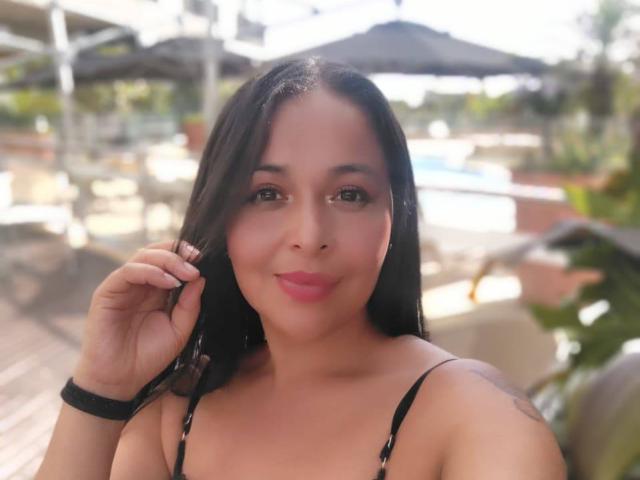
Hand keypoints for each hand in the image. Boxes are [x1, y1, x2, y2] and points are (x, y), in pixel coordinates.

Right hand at [72, 240, 205, 399]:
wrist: (120, 380)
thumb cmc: (148, 356)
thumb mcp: (179, 330)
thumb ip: (190, 305)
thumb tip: (201, 279)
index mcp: (157, 290)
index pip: (170, 260)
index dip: (186, 255)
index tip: (204, 260)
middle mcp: (139, 284)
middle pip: (157, 252)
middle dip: (179, 253)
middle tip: (197, 262)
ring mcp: (123, 286)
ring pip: (143, 256)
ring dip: (168, 260)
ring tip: (187, 273)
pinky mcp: (107, 292)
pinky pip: (128, 272)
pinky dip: (150, 272)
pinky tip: (169, 282)